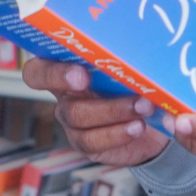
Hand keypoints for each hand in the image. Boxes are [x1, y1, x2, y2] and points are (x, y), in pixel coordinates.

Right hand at [22, 58, 168, 166]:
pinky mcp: (87, 144)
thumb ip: (129, 60)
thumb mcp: (133, 70)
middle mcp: (66, 94)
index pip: (38, 68)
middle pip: (50, 86)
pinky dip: (118, 133)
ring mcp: (73, 121)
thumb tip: (145, 51)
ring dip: (112, 109)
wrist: (157, 125)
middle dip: (66, 79)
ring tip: (143, 106)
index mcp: (69, 69)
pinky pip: (92, 140)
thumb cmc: (140, 87)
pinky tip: (137, 127)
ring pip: (76, 114)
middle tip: (88, 80)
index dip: (49, 69)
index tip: (79, 71)